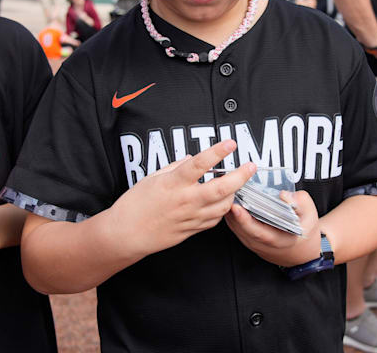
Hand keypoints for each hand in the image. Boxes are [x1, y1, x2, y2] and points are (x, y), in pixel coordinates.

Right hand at [108, 140, 255, 257]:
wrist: (125, 234)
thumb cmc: (134, 205)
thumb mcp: (151, 178)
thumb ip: (174, 167)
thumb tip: (190, 159)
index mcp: (174, 184)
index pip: (200, 164)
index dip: (217, 152)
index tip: (230, 143)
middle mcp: (185, 200)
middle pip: (221, 189)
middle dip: (240, 177)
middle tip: (251, 167)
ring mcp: (190, 217)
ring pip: (223, 206)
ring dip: (234, 194)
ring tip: (238, 183)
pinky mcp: (191, 230)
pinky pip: (214, 219)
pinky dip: (222, 210)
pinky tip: (222, 202)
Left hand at [224, 189, 320, 265]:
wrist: (304, 252)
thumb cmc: (306, 232)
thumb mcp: (310, 214)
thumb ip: (300, 202)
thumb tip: (284, 195)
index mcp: (279, 240)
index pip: (258, 232)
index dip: (245, 220)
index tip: (237, 208)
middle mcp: (263, 246)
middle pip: (242, 230)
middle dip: (233, 213)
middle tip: (227, 196)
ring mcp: (255, 245)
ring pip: (237, 230)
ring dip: (230, 215)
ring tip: (227, 197)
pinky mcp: (250, 242)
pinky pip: (237, 230)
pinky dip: (232, 218)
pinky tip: (230, 204)